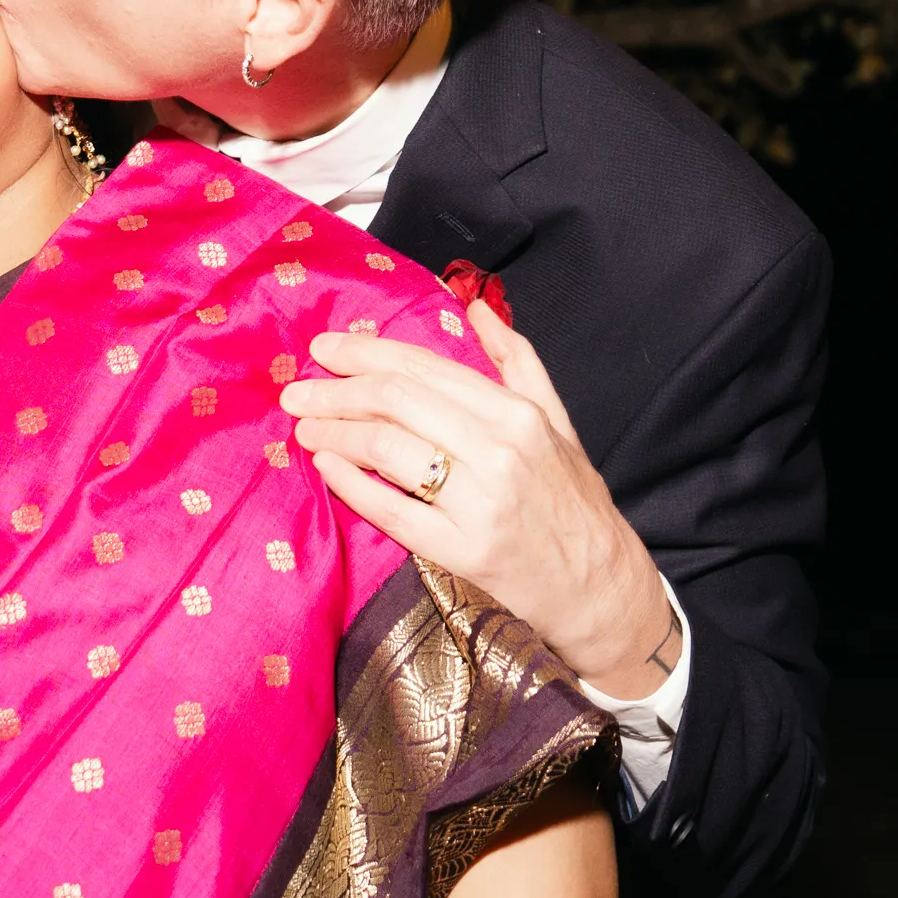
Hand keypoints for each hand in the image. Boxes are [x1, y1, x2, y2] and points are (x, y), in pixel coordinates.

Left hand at [280, 301, 679, 699]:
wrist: (600, 589)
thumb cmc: (572, 502)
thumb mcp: (556, 422)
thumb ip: (517, 361)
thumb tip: (478, 308)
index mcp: (516, 414)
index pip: (422, 368)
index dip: (364, 353)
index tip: (322, 349)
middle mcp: (499, 452)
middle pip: (396, 402)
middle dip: (336, 391)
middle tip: (296, 392)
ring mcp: (481, 504)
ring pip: (387, 450)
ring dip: (335, 432)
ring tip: (305, 427)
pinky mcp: (464, 553)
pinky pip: (392, 511)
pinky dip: (350, 485)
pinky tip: (325, 467)